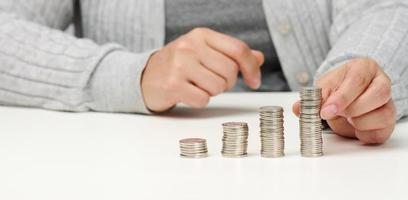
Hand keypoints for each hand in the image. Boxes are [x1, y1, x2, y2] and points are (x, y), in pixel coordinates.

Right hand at [141, 28, 263, 111]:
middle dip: (227, 82)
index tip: (254, 81)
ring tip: (197, 85)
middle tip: (212, 81)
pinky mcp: (172, 84)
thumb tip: (259, 58)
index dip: (251, 68)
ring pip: (218, 87)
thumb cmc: (179, 65)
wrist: (145, 76)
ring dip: (212, 92)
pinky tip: (188, 93)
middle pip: (230, 71)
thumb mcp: (205, 52)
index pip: (238, 49)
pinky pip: (203, 99)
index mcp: (201, 35)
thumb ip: (231, 54)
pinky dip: (199, 101)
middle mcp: (190, 46)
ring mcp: (179, 64)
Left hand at [293, 58, 395, 143]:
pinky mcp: (388, 121)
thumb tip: (298, 108)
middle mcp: (381, 82)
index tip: (326, 111)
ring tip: (346, 117)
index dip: (342, 98)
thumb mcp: (323, 87)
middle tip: (334, 114)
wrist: (347, 96)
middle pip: (377, 95)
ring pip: (382, 114)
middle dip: (352, 109)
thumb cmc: (337, 87)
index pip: (357, 80)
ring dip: (358, 121)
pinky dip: (363, 133)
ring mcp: (388, 102)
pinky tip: (354, 126)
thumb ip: (312, 98)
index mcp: (364, 68)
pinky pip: (380, 132)